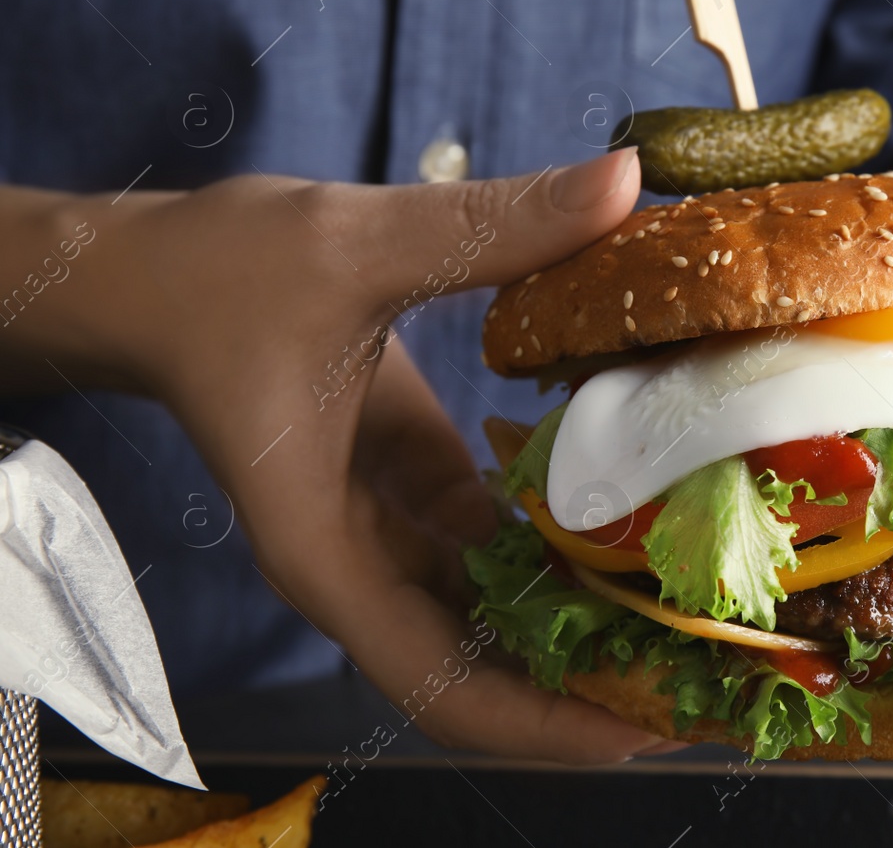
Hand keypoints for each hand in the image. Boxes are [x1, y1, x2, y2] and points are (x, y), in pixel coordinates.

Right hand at [5, 148, 682, 760]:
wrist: (158, 272)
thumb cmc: (219, 274)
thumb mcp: (358, 243)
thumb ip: (493, 224)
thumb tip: (623, 178)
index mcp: (331, 553)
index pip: (445, 685)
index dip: (546, 725)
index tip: (647, 730)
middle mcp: (364, 567)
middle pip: (486, 670)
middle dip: (593, 686)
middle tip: (717, 676)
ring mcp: (392, 534)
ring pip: (499, 614)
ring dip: (590, 619)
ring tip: (706, 610)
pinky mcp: (414, 492)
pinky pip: (500, 547)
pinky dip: (565, 548)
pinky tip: (650, 525)